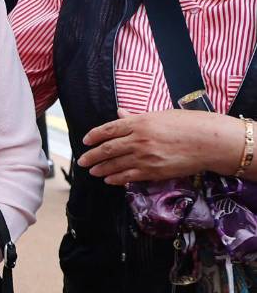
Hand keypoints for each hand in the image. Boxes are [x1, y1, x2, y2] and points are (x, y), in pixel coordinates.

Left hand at [78, 108, 243, 184]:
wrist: (209, 142)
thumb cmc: (188, 124)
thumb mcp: (160, 115)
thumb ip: (136, 117)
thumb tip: (119, 113)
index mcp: (139, 122)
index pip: (108, 129)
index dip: (94, 136)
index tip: (85, 141)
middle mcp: (138, 139)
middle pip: (107, 149)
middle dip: (91, 156)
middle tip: (82, 161)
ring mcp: (144, 156)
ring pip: (115, 164)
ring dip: (101, 169)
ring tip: (93, 171)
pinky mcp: (152, 171)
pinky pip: (128, 176)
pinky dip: (116, 178)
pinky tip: (109, 179)